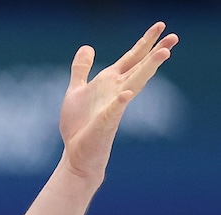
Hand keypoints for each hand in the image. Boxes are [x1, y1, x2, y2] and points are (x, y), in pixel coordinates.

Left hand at [60, 21, 177, 182]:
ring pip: (134, 84)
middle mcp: (117, 91)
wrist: (76, 153)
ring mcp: (114, 106)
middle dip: (155, 52)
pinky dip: (120, 102)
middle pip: (139, 67)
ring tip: (163, 53)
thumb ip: (82, 69)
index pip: (131, 58)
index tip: (160, 25)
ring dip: (148, 69)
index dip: (144, 42)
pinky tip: (126, 94)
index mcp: (110, 82)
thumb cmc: (79, 123)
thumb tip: (87, 47)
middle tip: (174, 37)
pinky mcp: (105, 123)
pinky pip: (114, 111)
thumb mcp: (76, 90)